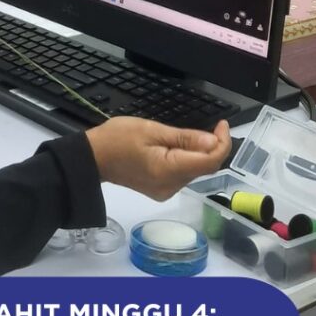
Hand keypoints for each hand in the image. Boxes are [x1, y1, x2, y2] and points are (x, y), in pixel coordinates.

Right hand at [87, 117, 231, 200]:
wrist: (92, 158)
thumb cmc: (117, 139)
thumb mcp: (151, 130)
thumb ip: (184, 137)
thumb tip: (213, 141)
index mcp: (168, 171)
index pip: (210, 162)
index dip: (222, 143)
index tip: (222, 125)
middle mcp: (171, 186)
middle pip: (203, 167)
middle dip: (209, 147)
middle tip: (203, 127)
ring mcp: (166, 191)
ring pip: (194, 171)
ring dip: (196, 153)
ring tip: (176, 137)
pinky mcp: (161, 190)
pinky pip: (182, 175)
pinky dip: (185, 160)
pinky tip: (171, 149)